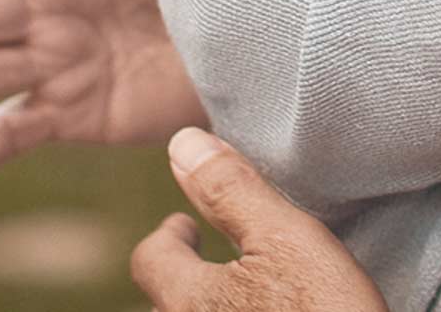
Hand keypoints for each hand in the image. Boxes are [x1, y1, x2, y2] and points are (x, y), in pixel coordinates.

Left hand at [132, 128, 390, 311]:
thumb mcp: (290, 240)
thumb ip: (232, 192)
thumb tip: (183, 144)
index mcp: (189, 301)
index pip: (150, 259)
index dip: (169, 235)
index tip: (187, 228)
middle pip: (168, 300)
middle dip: (188, 277)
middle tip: (219, 260)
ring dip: (210, 306)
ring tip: (248, 295)